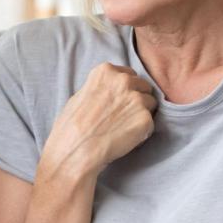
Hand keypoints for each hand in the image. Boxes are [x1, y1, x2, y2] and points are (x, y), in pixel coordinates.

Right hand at [42, 63, 156, 176]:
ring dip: (141, 114)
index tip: (119, 101)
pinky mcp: (145, 119)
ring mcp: (136, 99)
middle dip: (137, 99)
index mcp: (106, 71)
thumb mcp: (80, 95)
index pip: (129, 74)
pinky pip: (150, 123)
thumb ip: (101, 88)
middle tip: (123, 116)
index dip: (126, 89)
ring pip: (150, 104)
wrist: (75, 150)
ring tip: (123, 128)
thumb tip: (111, 91)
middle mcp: (123, 80)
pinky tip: (125, 138)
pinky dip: (142, 132)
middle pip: (143, 86)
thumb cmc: (71, 126)